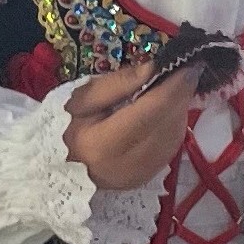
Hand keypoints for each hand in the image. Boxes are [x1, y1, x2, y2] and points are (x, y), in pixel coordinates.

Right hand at [62, 57, 196, 191]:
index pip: (150, 111)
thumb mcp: (83, 98)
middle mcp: (126, 164)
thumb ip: (119, 83)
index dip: (173, 87)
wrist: (54, 165)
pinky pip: (170, 147)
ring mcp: (138, 175)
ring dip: (179, 109)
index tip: (188, 64)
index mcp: (103, 144)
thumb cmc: (64, 126)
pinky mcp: (145, 178)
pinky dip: (173, 125)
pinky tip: (166, 110)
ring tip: (174, 87)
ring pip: (174, 135)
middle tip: (186, 70)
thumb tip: (154, 68)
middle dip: (181, 94)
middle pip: (167, 124)